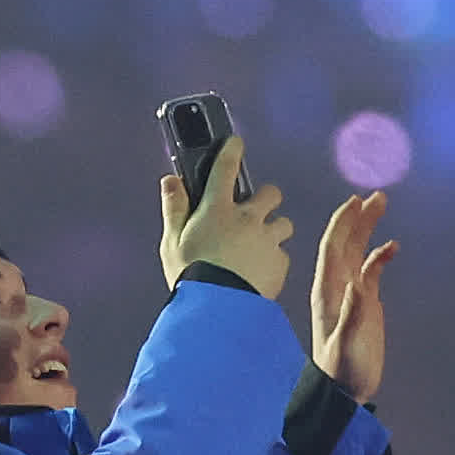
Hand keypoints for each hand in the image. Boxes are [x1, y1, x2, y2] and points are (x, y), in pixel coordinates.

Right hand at [157, 135, 295, 300]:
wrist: (217, 312)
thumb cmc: (189, 276)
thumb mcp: (172, 242)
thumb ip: (174, 208)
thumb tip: (170, 180)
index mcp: (217, 210)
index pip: (225, 168)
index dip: (231, 150)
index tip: (236, 142)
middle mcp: (247, 220)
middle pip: (271, 193)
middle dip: (265, 198)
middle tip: (253, 211)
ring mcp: (267, 241)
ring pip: (284, 224)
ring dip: (274, 230)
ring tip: (259, 245)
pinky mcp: (279, 265)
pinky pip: (282, 256)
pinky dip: (273, 261)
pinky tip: (259, 272)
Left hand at [309, 191, 396, 404]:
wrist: (345, 390)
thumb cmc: (344, 369)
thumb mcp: (347, 344)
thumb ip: (352, 314)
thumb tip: (357, 282)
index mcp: (327, 291)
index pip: (332, 249)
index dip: (343, 224)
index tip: (356, 202)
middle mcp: (336, 286)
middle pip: (345, 243)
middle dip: (358, 218)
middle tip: (377, 196)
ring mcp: (350, 292)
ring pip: (357, 252)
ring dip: (367, 229)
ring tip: (382, 205)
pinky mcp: (364, 302)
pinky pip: (370, 271)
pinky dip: (379, 256)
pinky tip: (393, 247)